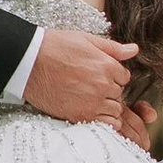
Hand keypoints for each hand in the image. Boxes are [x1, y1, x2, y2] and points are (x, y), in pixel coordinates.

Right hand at [23, 25, 139, 125]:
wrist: (28, 62)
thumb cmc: (54, 46)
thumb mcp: (85, 39)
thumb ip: (112, 47)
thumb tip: (135, 50)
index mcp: (106, 65)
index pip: (124, 77)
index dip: (112, 75)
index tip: (98, 74)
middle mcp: (103, 85)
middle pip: (119, 93)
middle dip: (109, 90)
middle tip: (89, 85)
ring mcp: (93, 102)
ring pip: (115, 109)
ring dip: (106, 105)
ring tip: (87, 97)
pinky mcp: (80, 115)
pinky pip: (106, 124)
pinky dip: (102, 119)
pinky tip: (87, 109)